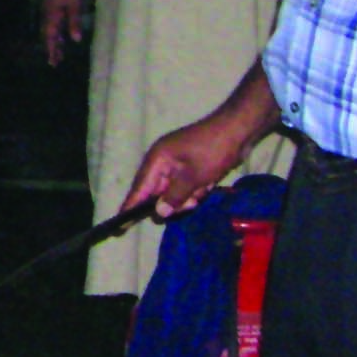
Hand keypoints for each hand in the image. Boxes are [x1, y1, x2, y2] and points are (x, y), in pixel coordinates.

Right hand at [41, 0, 83, 66]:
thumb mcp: (75, 5)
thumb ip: (74, 22)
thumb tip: (75, 40)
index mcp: (51, 17)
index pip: (50, 38)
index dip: (51, 50)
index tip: (53, 62)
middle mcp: (46, 16)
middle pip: (47, 36)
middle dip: (51, 49)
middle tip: (55, 62)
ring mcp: (47, 11)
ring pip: (49, 30)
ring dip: (53, 42)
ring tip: (59, 53)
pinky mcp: (50, 7)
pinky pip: (51, 24)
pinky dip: (55, 33)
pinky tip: (59, 36)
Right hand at [124, 117, 238, 216]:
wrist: (237, 130)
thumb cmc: (212, 150)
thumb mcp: (193, 177)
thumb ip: (174, 196)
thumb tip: (159, 213)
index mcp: (157, 159)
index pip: (139, 188)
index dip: (130, 206)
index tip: (119, 226)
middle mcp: (163, 162)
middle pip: (159, 194)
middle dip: (175, 201)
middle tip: (192, 199)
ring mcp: (177, 164)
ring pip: (175, 193)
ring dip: (190, 196)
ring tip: (204, 187)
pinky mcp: (191, 168)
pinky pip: (187, 187)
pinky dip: (197, 190)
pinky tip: (209, 183)